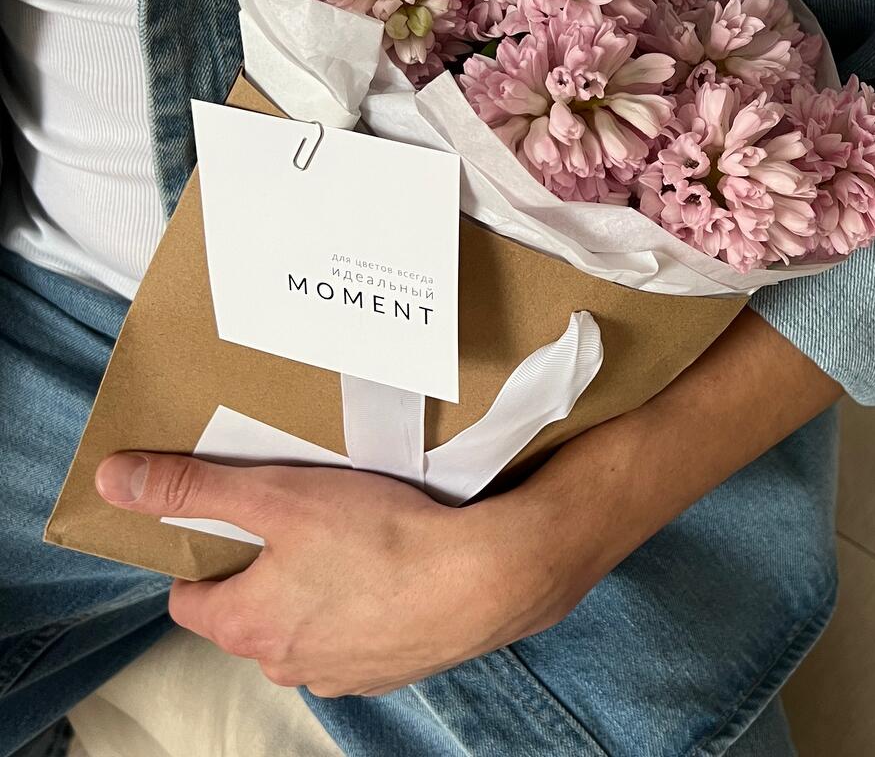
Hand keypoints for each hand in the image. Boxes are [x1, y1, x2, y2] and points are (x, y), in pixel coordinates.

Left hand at [95, 453, 587, 695]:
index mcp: (247, 625)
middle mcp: (286, 665)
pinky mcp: (391, 669)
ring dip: (312, 591)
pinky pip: (354, 636)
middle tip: (296, 518)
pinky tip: (388, 568)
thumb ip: (194, 488)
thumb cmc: (378, 537)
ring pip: (304, 627)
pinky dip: (359, 606)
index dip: (203, 554)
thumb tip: (111, 481)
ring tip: (349, 539)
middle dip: (261, 570)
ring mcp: (341, 675)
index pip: (191, 598)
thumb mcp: (277, 497)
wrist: (481, 579)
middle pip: (248, 613)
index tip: (230, 519)